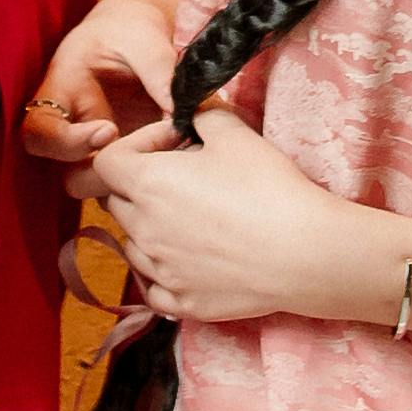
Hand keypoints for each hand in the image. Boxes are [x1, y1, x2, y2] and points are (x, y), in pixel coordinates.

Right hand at [21, 0, 180, 177]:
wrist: (142, 36)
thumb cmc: (130, 30)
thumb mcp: (141, 36)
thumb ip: (159, 69)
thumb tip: (182, 111)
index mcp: (61, 94)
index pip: (38, 132)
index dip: (64, 143)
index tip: (108, 129)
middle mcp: (74, 132)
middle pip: (68, 176)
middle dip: (107, 174)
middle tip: (149, 147)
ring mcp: (100, 153)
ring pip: (103, 189)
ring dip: (135, 180)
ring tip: (176, 144)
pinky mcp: (127, 161)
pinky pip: (133, 186)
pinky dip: (158, 178)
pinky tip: (186, 150)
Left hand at [91, 106, 380, 330]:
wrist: (303, 252)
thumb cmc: (268, 187)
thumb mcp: (235, 134)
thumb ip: (204, 114)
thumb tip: (193, 109)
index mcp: (148, 185)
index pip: (108, 161)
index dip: (136, 144)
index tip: (173, 142)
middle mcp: (144, 231)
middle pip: (117, 202)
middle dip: (141, 185)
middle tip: (185, 178)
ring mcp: (162, 271)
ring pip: (133, 246)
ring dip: (149, 228)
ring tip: (190, 219)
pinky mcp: (184, 302)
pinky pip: (155, 289)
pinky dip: (164, 273)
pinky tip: (190, 260)